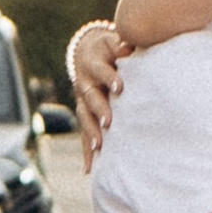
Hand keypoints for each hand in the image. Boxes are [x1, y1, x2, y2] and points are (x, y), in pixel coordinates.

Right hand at [65, 21, 128, 163]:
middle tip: (108, 123)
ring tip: (98, 147)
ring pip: (84, 118)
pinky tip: (89, 171)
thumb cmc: (110, 48)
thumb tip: (128, 46)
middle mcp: (85, 84)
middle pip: (90, 98)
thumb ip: (122, 44)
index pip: (101, 71)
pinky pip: (83, 134)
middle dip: (99, 110)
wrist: (87, 53)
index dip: (109, 78)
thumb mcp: (114, 41)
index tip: (120, 87)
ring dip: (90, 133)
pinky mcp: (84, 115)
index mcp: (93, 65)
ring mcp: (83, 101)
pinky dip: (86, 152)